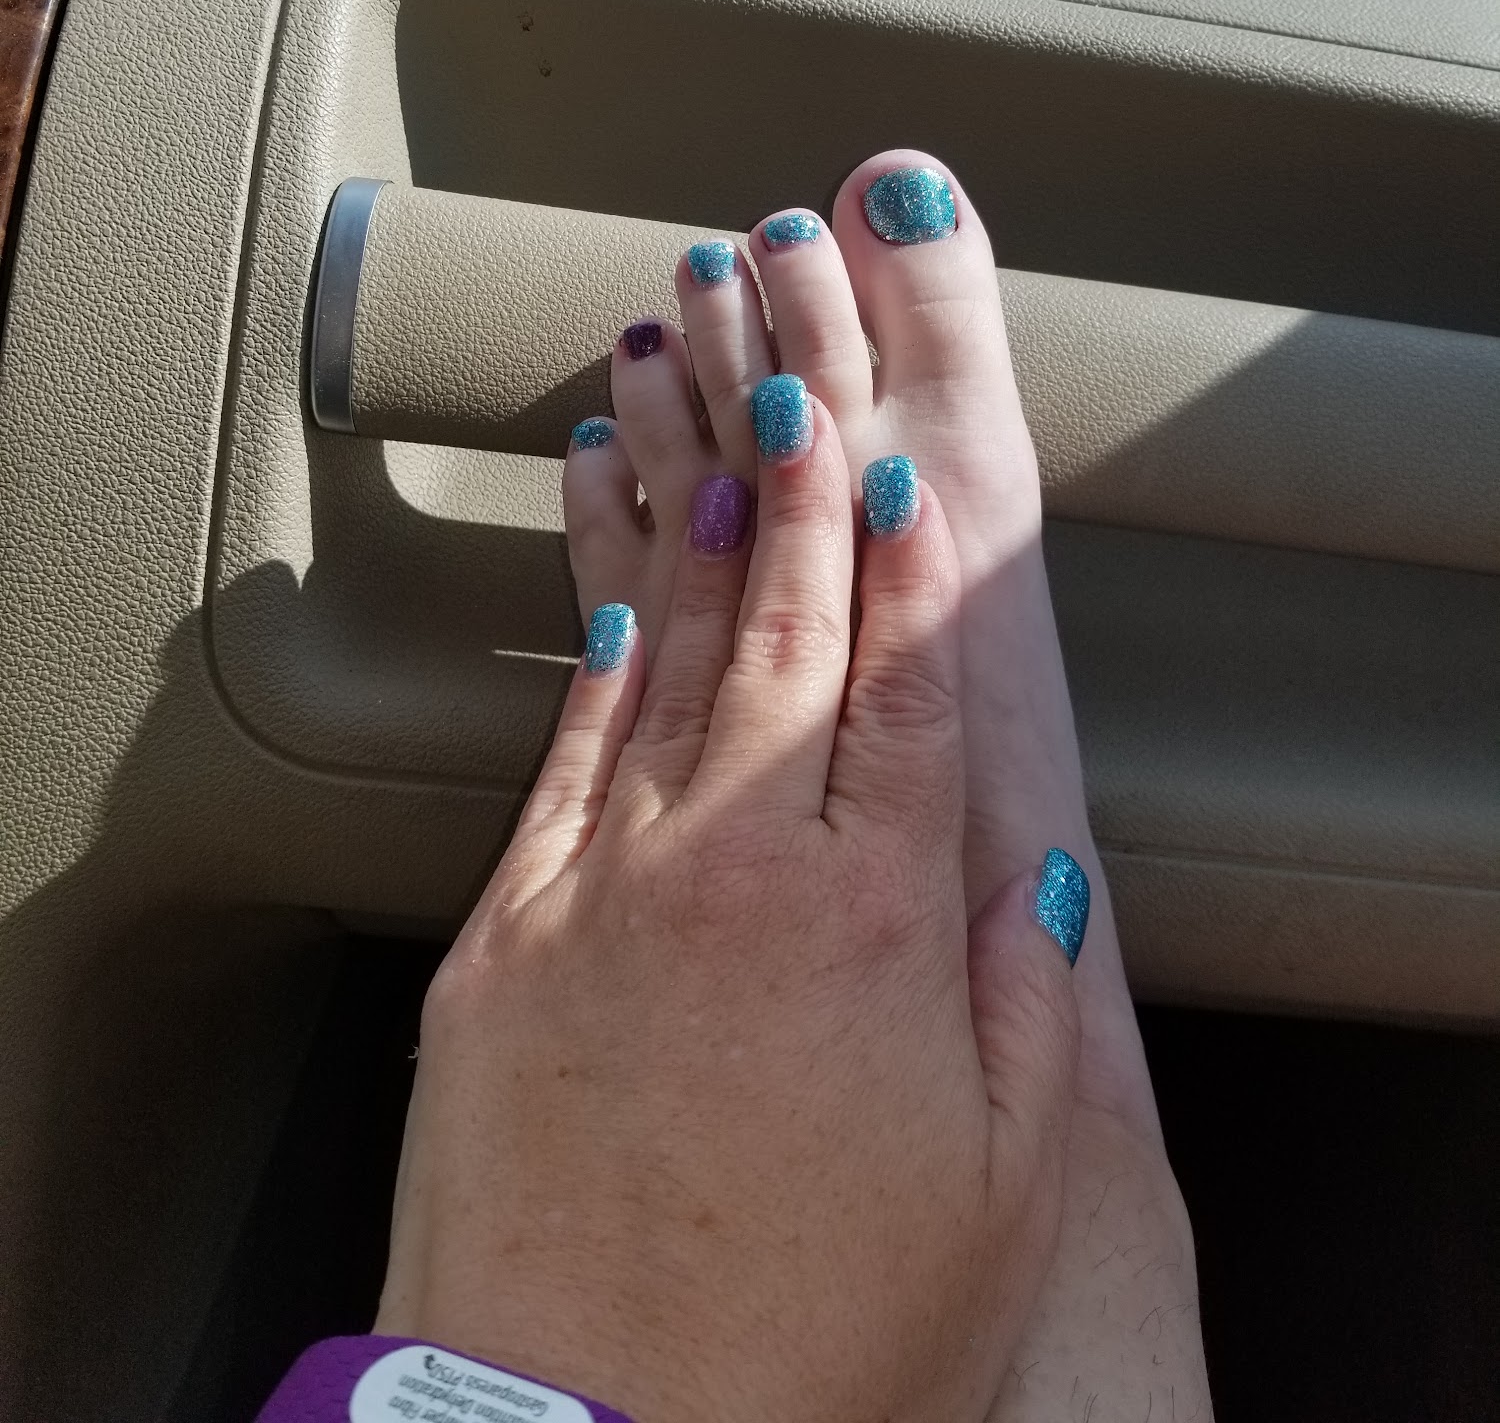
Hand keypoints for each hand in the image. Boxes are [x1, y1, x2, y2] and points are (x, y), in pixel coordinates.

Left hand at [378, 386, 1081, 1422]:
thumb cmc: (809, 1340)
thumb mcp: (997, 1189)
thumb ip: (1025, 1001)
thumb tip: (1026, 867)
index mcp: (870, 919)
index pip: (907, 690)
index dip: (912, 567)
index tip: (905, 466)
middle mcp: (735, 868)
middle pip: (790, 636)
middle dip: (801, 487)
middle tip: (800, 372)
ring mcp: (605, 887)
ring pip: (672, 662)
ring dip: (700, 529)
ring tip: (710, 419)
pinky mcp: (504, 933)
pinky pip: (567, 750)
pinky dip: (600, 652)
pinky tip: (619, 582)